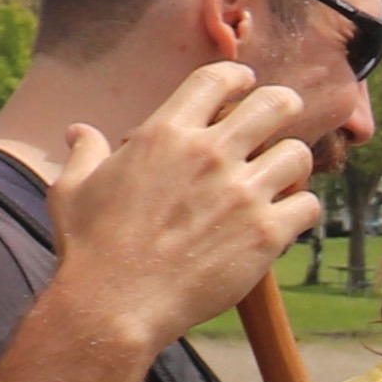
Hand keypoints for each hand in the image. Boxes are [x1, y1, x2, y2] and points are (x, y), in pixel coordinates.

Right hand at [37, 60, 326, 353]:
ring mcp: (242, 193)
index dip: (238, 77)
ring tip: (281, 177)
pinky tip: (285, 219)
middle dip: (284, 105)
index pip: (217, 79)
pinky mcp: (266, 233)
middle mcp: (209, 155)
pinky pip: (308, 206)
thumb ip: (86, 153)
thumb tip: (79, 131)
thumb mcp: (73, 188)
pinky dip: (300, 211)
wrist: (116, 304)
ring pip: (298, 154)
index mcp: (165, 135)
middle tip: (283, 117)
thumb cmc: (91, 247)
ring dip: (292, 163)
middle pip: (275, 104)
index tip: (246, 85)